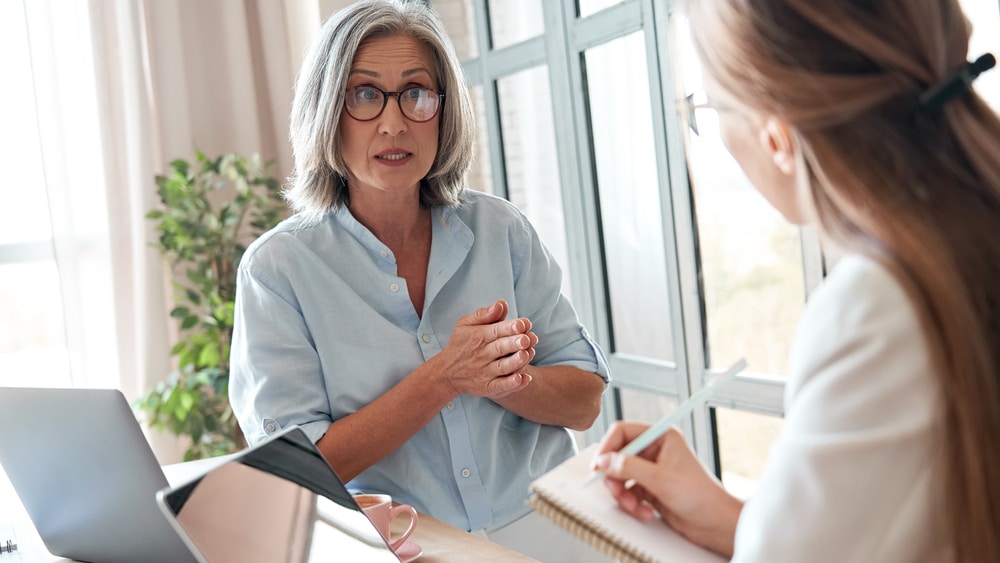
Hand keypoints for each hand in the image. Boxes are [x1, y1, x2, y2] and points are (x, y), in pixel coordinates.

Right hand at [434, 299, 536, 398]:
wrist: (446, 373)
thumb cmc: (461, 344)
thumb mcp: (465, 324)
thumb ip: (484, 314)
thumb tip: (502, 303)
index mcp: (479, 336)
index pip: (496, 330)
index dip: (510, 327)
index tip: (523, 324)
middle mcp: (482, 354)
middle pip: (501, 348)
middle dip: (515, 343)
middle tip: (527, 339)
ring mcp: (485, 372)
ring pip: (503, 367)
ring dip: (515, 362)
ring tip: (526, 355)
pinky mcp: (487, 387)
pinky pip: (500, 386)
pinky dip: (512, 384)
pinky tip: (523, 378)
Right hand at [591, 423, 741, 556]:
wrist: (717, 524)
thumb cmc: (702, 497)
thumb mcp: (661, 480)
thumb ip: (629, 468)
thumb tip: (604, 461)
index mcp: (661, 437)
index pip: (622, 432)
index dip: (608, 448)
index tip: (599, 466)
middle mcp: (655, 450)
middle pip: (618, 456)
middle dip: (616, 478)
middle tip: (617, 492)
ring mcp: (652, 470)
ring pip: (621, 477)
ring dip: (624, 495)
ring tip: (635, 507)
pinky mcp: (651, 488)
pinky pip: (628, 492)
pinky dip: (632, 504)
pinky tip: (645, 512)